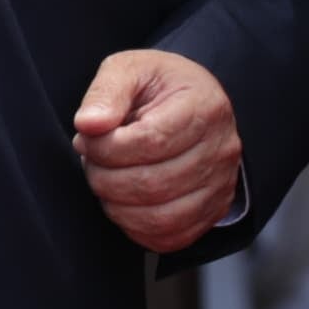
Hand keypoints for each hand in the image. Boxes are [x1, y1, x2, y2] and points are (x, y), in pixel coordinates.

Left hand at [72, 48, 242, 253]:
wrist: (194, 104)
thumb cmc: (159, 88)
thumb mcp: (131, 70)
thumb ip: (107, 92)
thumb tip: (89, 124)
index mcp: (205, 107)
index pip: (151, 142)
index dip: (106, 148)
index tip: (87, 139)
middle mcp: (221, 149)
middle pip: (152, 184)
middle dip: (105, 178)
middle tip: (93, 162)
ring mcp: (221, 185)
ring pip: (159, 217)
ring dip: (117, 205)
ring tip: (108, 180)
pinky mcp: (212, 212)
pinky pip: (169, 238)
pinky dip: (136, 227)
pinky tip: (125, 202)